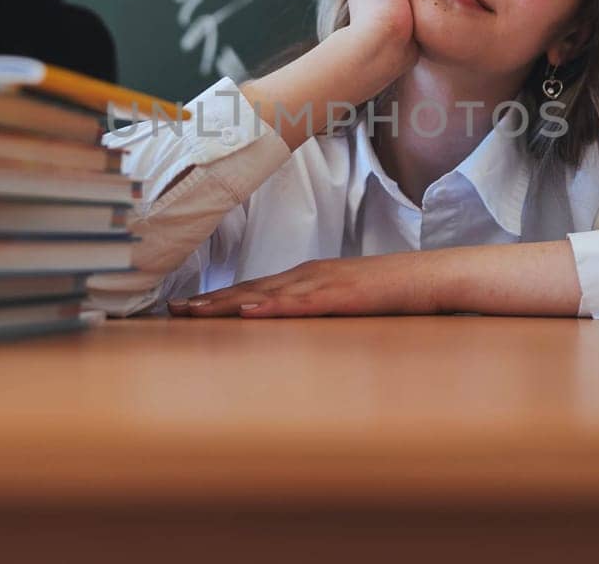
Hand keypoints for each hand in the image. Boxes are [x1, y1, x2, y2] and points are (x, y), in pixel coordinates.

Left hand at [167, 254, 445, 317]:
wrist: (426, 277)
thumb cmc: (388, 292)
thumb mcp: (343, 300)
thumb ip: (315, 307)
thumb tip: (289, 322)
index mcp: (305, 278)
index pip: (253, 289)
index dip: (218, 298)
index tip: (187, 306)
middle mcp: (306, 275)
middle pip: (249, 289)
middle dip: (209, 300)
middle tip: (172, 309)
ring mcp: (321, 282)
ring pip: (265, 294)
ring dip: (226, 303)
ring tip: (194, 312)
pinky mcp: (339, 294)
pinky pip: (299, 303)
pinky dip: (270, 307)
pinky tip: (247, 313)